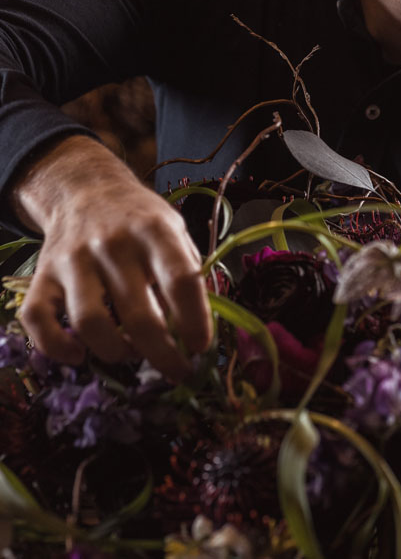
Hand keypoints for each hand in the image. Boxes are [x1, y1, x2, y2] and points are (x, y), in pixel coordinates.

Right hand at [12, 135, 212, 380]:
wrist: (87, 190)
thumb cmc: (139, 219)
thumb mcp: (174, 229)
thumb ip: (187, 271)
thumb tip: (198, 329)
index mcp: (154, 230)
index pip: (181, 280)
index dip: (195, 320)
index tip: (201, 347)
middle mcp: (112, 244)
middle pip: (139, 315)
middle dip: (163, 355)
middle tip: (177, 371)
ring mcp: (74, 259)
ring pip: (90, 323)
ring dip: (115, 352)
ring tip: (131, 353)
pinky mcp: (43, 274)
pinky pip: (39, 320)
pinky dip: (56, 347)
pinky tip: (79, 353)